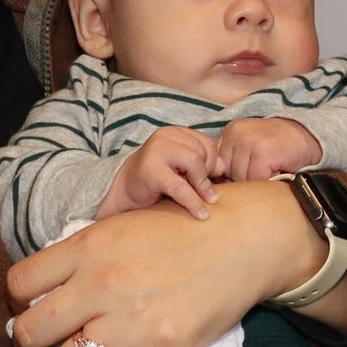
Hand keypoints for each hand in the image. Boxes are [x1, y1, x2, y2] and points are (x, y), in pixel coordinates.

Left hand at [8, 179, 325, 346]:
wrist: (246, 239)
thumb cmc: (184, 227)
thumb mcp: (124, 224)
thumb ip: (82, 253)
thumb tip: (41, 291)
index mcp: (90, 246)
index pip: (18, 284)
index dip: (20, 300)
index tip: (36, 304)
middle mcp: (103, 284)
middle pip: (30, 333)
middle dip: (33, 340)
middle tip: (54, 338)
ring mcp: (131, 321)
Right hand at [99, 126, 219, 219]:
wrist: (123, 191)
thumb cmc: (157, 180)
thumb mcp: (181, 168)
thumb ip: (202, 164)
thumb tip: (224, 168)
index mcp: (174, 133)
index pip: (207, 143)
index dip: (213, 163)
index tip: (209, 179)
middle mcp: (165, 136)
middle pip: (202, 152)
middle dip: (207, 174)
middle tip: (203, 190)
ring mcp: (156, 151)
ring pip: (194, 164)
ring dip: (202, 185)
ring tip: (204, 200)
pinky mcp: (151, 171)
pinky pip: (180, 187)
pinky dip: (194, 202)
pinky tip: (201, 214)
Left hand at [214, 116, 321, 184]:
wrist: (308, 136)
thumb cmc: (278, 147)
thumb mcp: (250, 147)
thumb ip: (232, 159)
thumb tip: (213, 185)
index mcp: (230, 131)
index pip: (216, 164)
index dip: (228, 175)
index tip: (245, 175)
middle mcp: (236, 132)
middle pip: (227, 173)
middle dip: (243, 179)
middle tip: (262, 172)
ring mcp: (249, 140)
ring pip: (241, 178)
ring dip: (256, 181)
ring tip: (270, 171)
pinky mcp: (263, 151)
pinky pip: (256, 179)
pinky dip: (268, 180)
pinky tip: (277, 170)